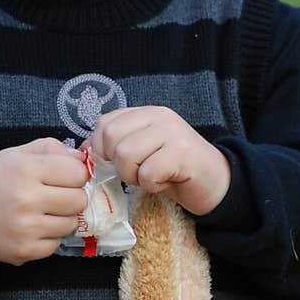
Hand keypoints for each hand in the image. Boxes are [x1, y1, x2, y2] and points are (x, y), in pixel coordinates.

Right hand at [0, 138, 88, 263]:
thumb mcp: (16, 154)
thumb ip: (50, 149)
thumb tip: (82, 160)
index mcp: (26, 169)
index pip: (78, 173)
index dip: (75, 175)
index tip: (65, 178)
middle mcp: (27, 198)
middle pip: (79, 200)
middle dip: (72, 197)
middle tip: (55, 197)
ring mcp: (26, 227)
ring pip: (70, 224)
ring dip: (61, 218)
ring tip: (42, 213)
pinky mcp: (23, 250)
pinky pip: (56, 244)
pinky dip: (48, 237)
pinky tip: (33, 228)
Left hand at [87, 107, 230, 215]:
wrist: (216, 183)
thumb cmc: (175, 170)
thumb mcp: (142, 153)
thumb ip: (116, 146)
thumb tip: (84, 151)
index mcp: (146, 113)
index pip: (105, 124)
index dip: (101, 150)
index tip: (116, 165)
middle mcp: (159, 116)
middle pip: (112, 138)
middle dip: (117, 165)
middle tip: (136, 174)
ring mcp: (172, 132)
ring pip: (126, 154)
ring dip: (134, 176)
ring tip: (151, 178)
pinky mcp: (183, 153)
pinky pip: (148, 173)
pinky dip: (152, 185)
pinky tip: (165, 183)